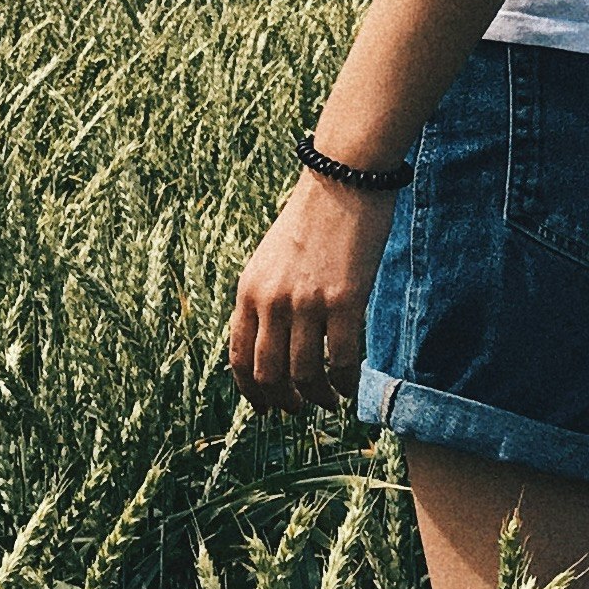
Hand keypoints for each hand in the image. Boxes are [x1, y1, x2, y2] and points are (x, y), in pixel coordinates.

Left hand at [225, 171, 399, 414]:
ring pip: (304, 375)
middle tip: (300, 409)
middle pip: (268, 374)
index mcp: (248, 291)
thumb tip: (273, 343)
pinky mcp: (344, 300)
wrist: (344, 179)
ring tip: (329, 402)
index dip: (250, 392)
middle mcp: (271, 301)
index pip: (238, 358)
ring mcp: (306, 302)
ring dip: (317, 398)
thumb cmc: (313, 218)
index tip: (265, 408)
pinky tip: (351, 387)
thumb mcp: (271, 259)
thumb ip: (266, 298)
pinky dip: (345, 383)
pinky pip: (341, 360)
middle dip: (283, 402)